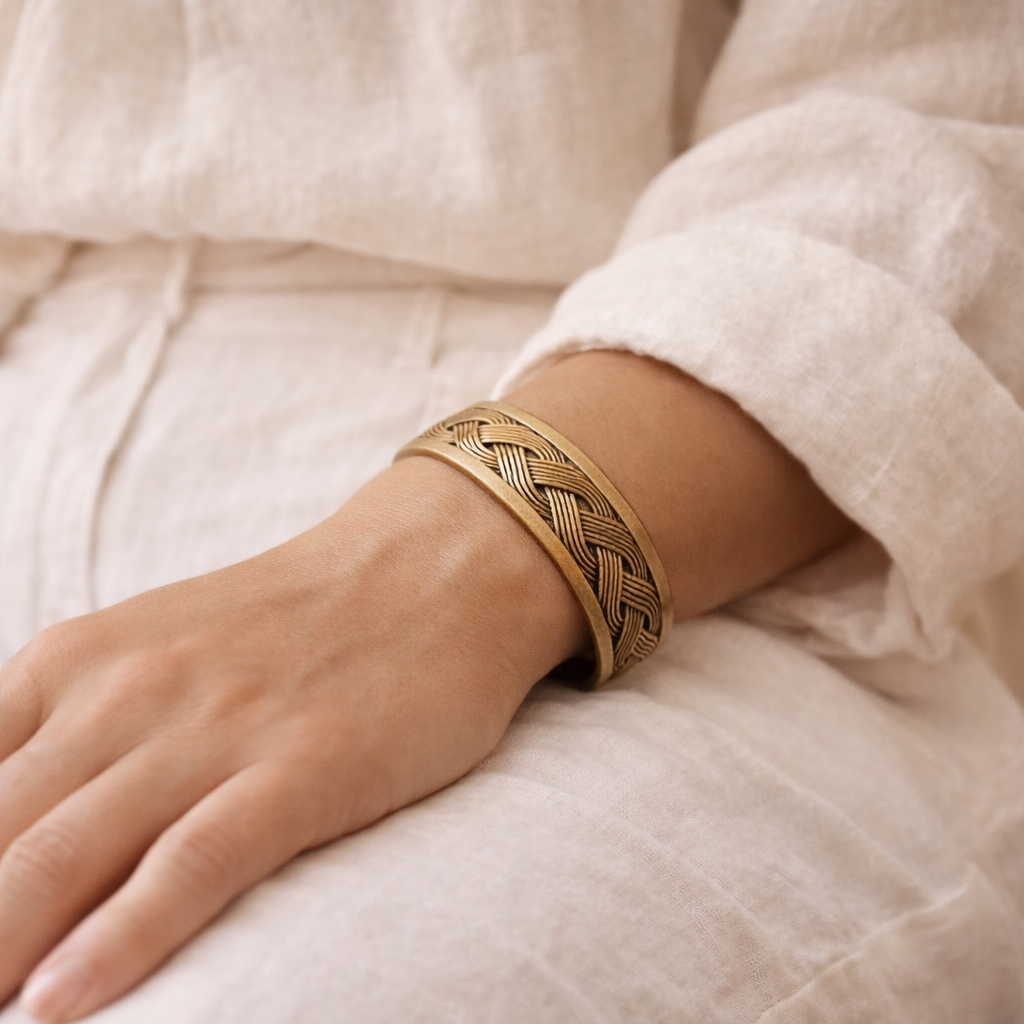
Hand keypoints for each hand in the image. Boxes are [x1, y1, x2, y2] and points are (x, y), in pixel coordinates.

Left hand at [0, 457, 584, 1022]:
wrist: (429, 567)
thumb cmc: (294, 619)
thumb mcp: (150, 649)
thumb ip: (70, 728)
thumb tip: (15, 821)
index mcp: (73, 662)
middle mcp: (125, 694)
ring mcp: (215, 730)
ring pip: (58, 860)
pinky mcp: (304, 767)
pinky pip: (192, 864)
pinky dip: (120, 943)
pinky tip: (64, 1005)